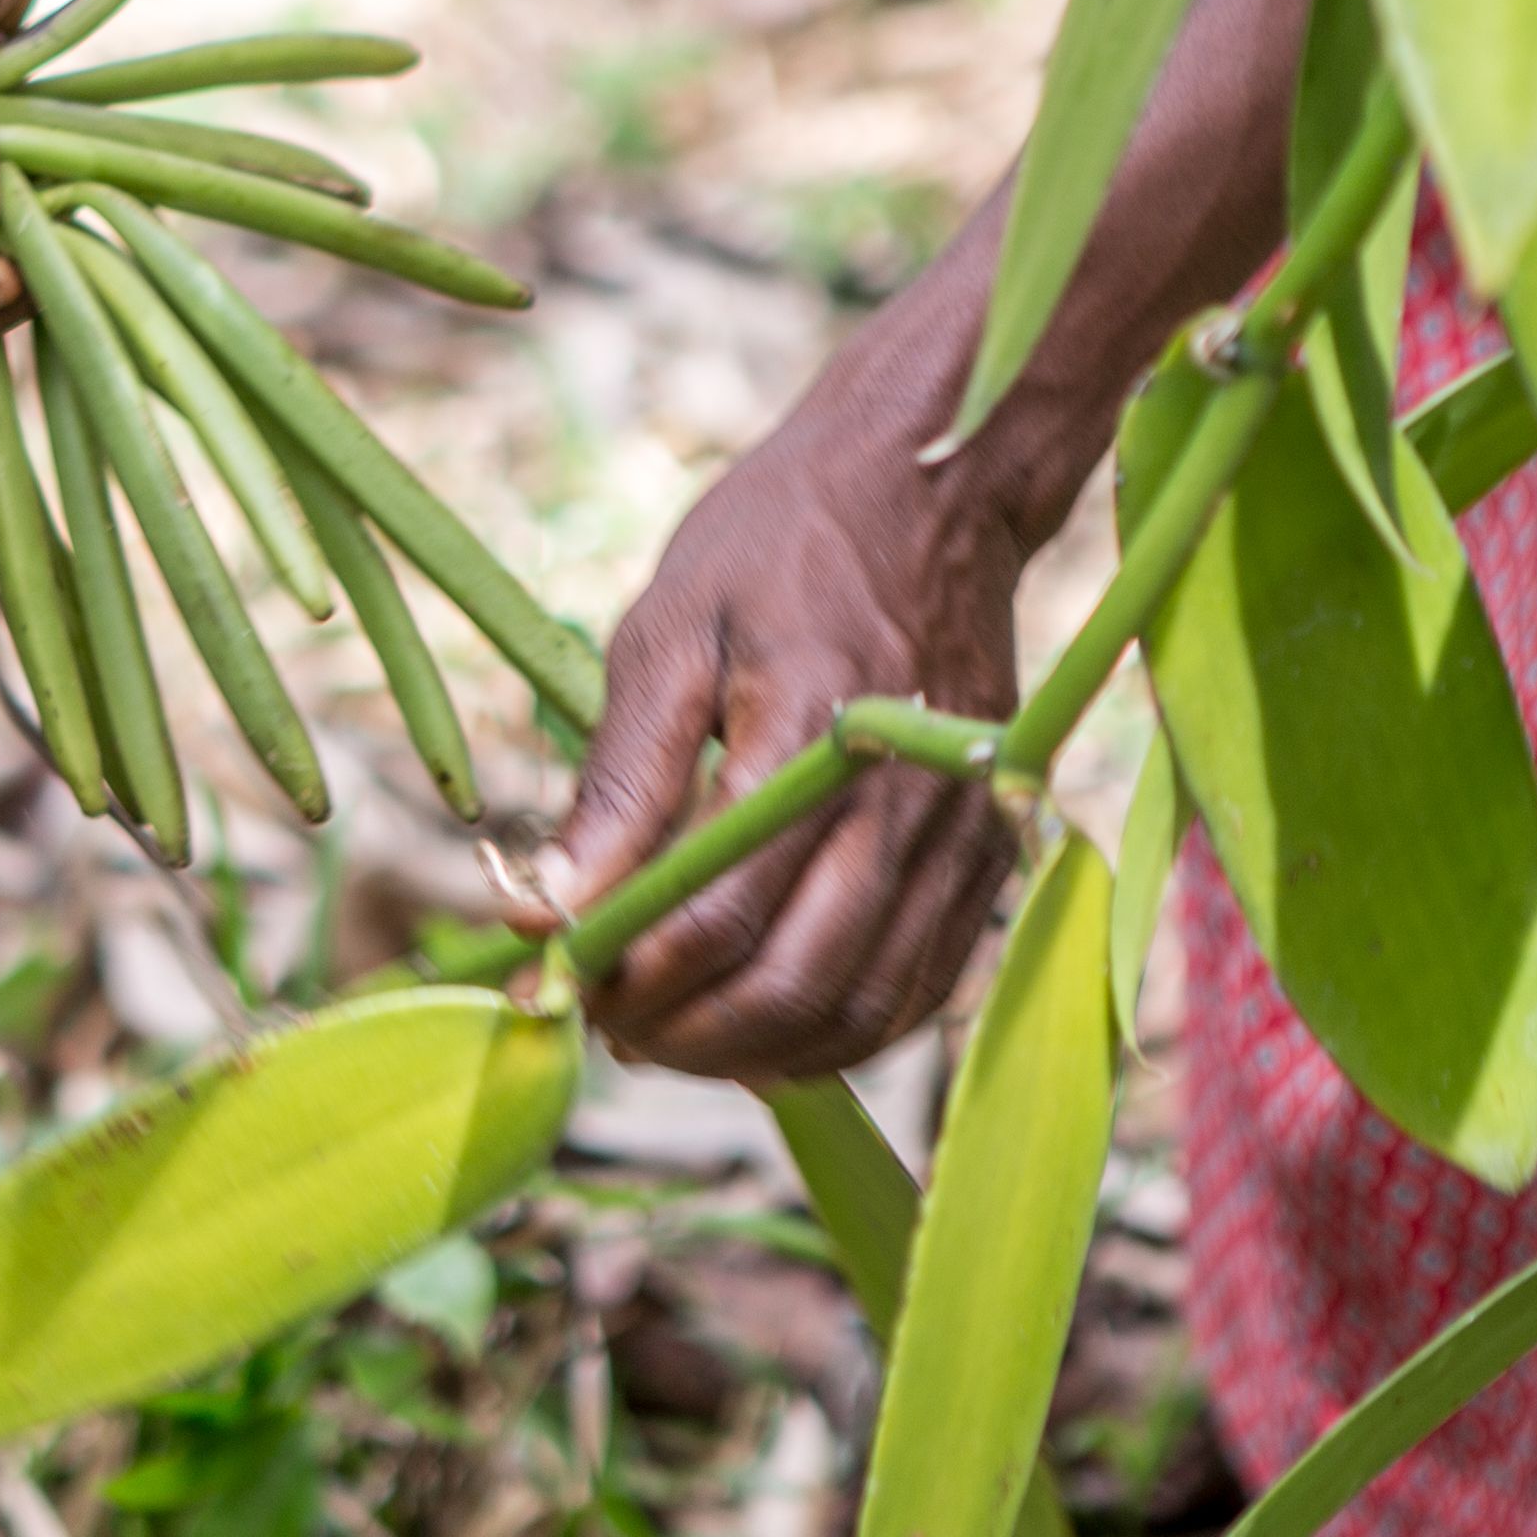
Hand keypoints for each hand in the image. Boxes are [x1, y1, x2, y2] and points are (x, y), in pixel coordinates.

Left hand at [538, 311, 1054, 1082]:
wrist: (933, 483)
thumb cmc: (781, 543)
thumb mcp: (671, 630)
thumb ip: (618, 778)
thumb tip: (549, 905)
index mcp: (817, 736)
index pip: (717, 914)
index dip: (630, 975)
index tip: (563, 982)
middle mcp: (906, 802)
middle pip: (792, 986)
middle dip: (685, 1033)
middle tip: (609, 1026)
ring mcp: (960, 836)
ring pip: (860, 1012)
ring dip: (756, 1052)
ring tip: (673, 1035)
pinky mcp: (987, 854)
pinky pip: (916, 991)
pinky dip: (835, 1034)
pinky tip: (763, 1024)